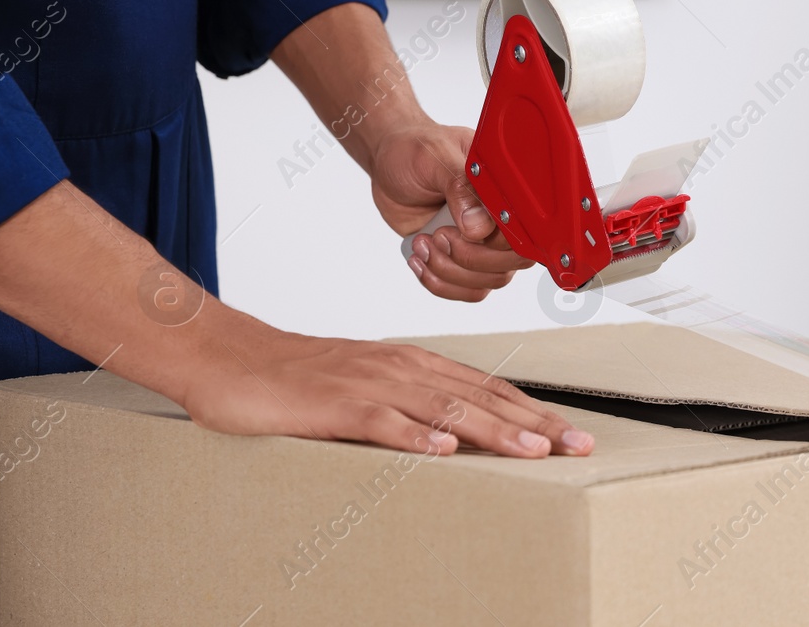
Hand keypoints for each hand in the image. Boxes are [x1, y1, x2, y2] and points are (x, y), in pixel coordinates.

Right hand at [183, 315, 593, 457]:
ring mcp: (370, 384)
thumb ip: (413, 403)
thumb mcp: (370, 385)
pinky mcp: (335, 405)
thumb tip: (459, 433)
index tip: (571, 431)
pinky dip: (415, 437)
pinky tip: (445, 452)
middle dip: (534, 422)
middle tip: (576, 445)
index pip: (488, 386)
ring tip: (532, 450)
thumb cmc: (302, 377)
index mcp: (414, 363)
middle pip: (481, 396)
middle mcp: (402, 367)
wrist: (233, 357)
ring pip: (444, 408)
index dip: (533, 409)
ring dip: (493, 430)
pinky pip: (382, 422)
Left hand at [369, 123, 531, 301]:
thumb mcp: (437, 158)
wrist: (390, 162)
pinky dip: (438, 282)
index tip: (464, 231)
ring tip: (422, 243)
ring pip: (485, 283)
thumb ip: (460, 188)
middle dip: (468, 259)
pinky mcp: (459, 259)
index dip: (497, 242)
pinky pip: (464, 290)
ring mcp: (482, 244)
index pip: (524, 232)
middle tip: (439, 236)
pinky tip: (418, 258)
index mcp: (507, 192)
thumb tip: (478, 227)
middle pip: (508, 265)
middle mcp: (500, 221)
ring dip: (448, 272)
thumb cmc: (418, 151)